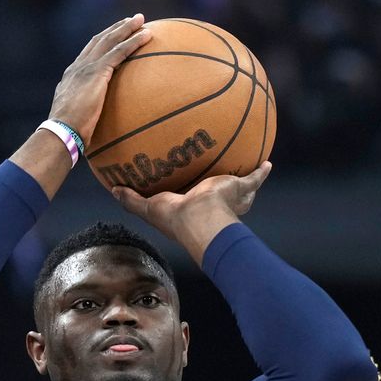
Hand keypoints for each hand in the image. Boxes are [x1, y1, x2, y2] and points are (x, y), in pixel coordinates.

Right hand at [49, 14, 151, 143]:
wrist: (62, 132)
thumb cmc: (68, 133)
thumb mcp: (76, 116)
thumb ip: (84, 110)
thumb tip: (92, 120)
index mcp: (72, 76)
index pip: (89, 52)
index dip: (103, 41)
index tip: (115, 34)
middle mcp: (78, 67)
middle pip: (100, 41)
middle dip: (116, 28)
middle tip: (132, 20)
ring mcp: (87, 68)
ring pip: (110, 41)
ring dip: (127, 28)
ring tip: (141, 20)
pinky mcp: (97, 73)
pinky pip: (119, 52)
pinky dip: (133, 42)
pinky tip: (146, 36)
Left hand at [113, 162, 271, 263]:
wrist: (202, 218)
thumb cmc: (176, 218)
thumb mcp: (149, 208)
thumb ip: (132, 200)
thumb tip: (113, 189)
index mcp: (193, 208)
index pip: (193, 200)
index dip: (192, 194)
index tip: (190, 188)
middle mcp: (213, 204)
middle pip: (218, 194)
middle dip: (221, 186)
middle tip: (220, 173)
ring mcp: (230, 198)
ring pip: (239, 187)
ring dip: (243, 179)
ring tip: (246, 164)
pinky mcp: (241, 188)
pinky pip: (255, 178)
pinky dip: (262, 171)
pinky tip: (267, 162)